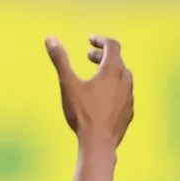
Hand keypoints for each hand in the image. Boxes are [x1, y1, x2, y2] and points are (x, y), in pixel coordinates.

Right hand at [46, 35, 133, 151]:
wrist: (99, 142)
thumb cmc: (82, 113)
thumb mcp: (68, 84)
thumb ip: (60, 60)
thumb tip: (49, 38)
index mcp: (112, 71)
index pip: (112, 46)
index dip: (101, 40)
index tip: (90, 41)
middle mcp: (125, 80)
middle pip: (117, 60)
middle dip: (102, 56)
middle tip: (88, 57)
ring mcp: (129, 97)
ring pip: (123, 77)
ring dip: (109, 72)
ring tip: (95, 77)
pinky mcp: (129, 111)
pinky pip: (124, 93)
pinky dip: (114, 88)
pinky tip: (102, 98)